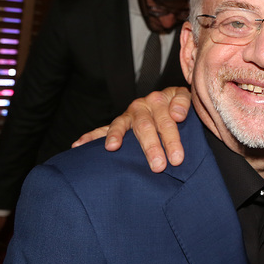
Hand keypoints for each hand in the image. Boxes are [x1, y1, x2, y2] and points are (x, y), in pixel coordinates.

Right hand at [72, 87, 191, 171]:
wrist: (170, 99)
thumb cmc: (180, 104)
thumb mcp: (185, 97)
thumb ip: (183, 102)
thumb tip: (177, 114)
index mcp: (159, 100)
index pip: (166, 122)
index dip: (172, 140)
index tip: (177, 159)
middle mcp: (141, 106)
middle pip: (145, 127)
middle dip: (151, 147)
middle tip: (157, 166)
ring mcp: (128, 115)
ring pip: (121, 126)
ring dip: (116, 137)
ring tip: (112, 148)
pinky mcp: (118, 123)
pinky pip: (102, 129)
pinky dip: (90, 136)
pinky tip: (78, 145)